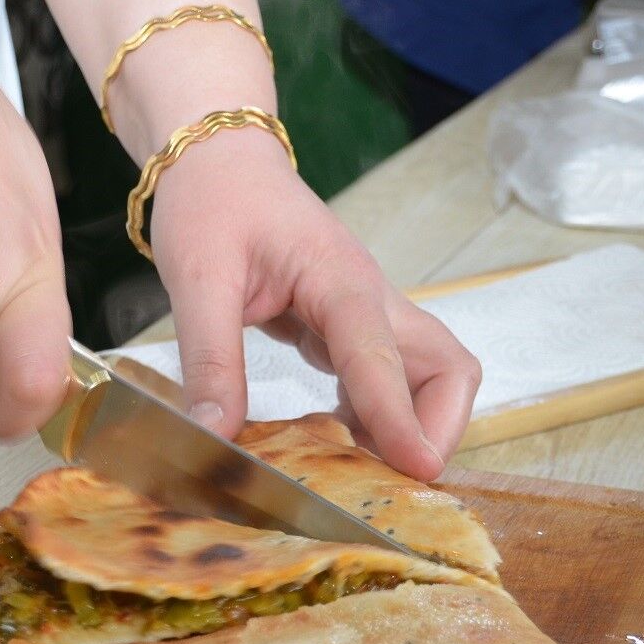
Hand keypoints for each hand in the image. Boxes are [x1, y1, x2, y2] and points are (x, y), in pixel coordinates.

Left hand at [147, 131, 480, 480]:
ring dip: (414, 427)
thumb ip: (210, 359)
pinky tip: (337, 447)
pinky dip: (378, 420)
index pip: (381, 356)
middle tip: (398, 482)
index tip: (420, 470)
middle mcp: (371, 299)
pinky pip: (388, 381)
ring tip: (364, 477)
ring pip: (430, 377)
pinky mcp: (352, 329)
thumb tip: (215, 436)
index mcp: (340, 280)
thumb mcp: (197, 279)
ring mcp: (369, 315)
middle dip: (439, 428)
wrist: (220, 162)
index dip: (401, 417)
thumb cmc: (213, 205)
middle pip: (446, 368)